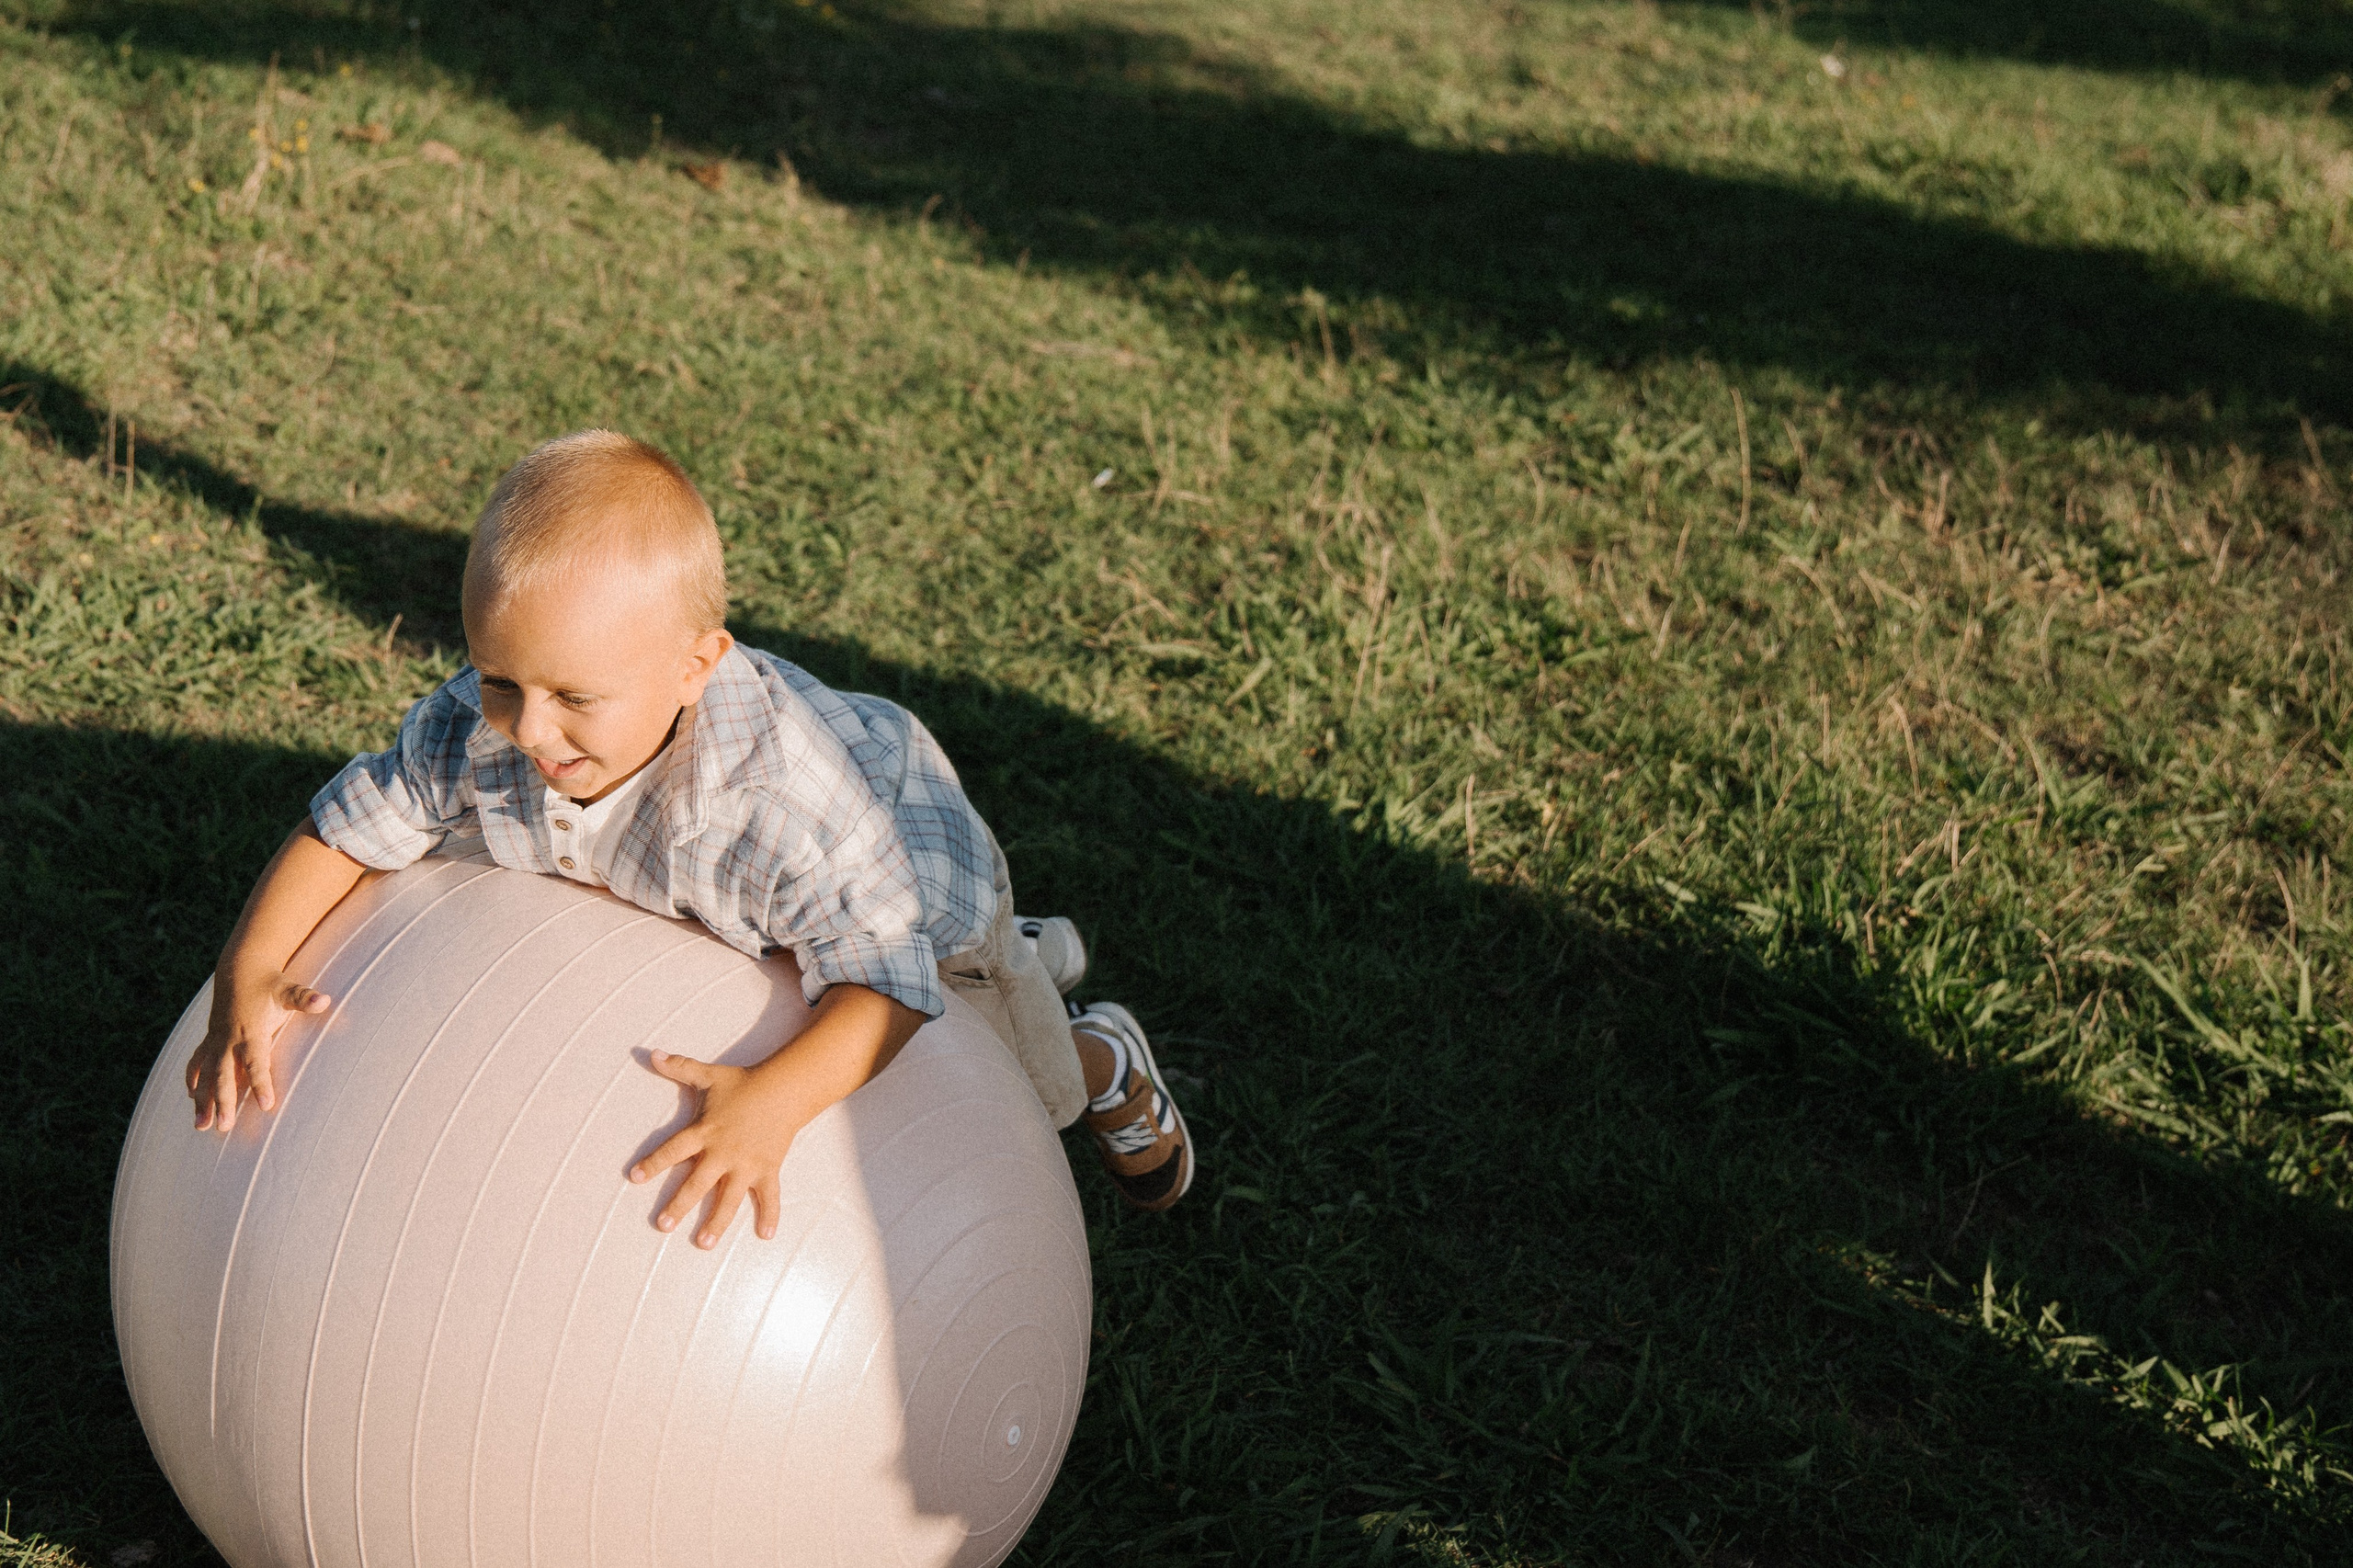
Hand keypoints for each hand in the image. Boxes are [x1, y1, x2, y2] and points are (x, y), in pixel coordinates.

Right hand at [186, 972, 332, 1131]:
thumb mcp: (288, 990)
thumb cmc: (270, 985)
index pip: (256, 1063)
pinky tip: (192, 1098)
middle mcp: (228, 1039)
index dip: (261, 1084)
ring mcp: (215, 1040)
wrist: (240, 969)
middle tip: (223, 1127)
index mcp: (250, 1031)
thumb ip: (305, 999)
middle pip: (224, 1075)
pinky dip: (193, 1080)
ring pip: (205, 1074)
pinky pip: (197, 1063)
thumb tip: (324, 1000)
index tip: (267, 1106)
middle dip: (223, 1102)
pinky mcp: (209, 1039)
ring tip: (201, 1126)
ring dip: (201, 1100)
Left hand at [629, 1049, 820, 1247]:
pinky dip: (769, 1215)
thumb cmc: (744, 1084)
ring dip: (716, 1222)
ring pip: (729, 1198)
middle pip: (697, 1183)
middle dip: (679, 1205)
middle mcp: (723, 1152)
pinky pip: (769, 1195)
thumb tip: (651, 1054)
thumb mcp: (709, 1075)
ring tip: (704, 1243)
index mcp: (705, 1131)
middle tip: (662, 1226)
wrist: (785, 1088)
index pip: (673, 1150)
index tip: (634, 1178)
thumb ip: (680, 1068)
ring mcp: (746, 1164)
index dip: (653, 1164)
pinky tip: (766, 1235)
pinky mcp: (767, 1168)